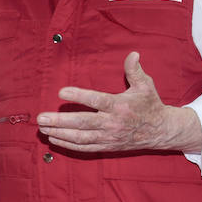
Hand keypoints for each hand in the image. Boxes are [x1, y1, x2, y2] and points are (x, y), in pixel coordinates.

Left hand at [37, 51, 201, 153]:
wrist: (161, 131)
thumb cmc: (150, 105)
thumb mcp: (145, 85)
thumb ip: (135, 70)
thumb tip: (133, 54)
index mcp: (120, 105)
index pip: (96, 101)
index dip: (79, 96)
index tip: (61, 92)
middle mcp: (112, 123)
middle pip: (82, 123)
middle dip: (60, 121)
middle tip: (41, 117)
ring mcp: (108, 137)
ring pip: (80, 137)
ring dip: (59, 133)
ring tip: (42, 127)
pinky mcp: (107, 146)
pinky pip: (84, 148)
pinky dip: (68, 145)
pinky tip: (54, 139)